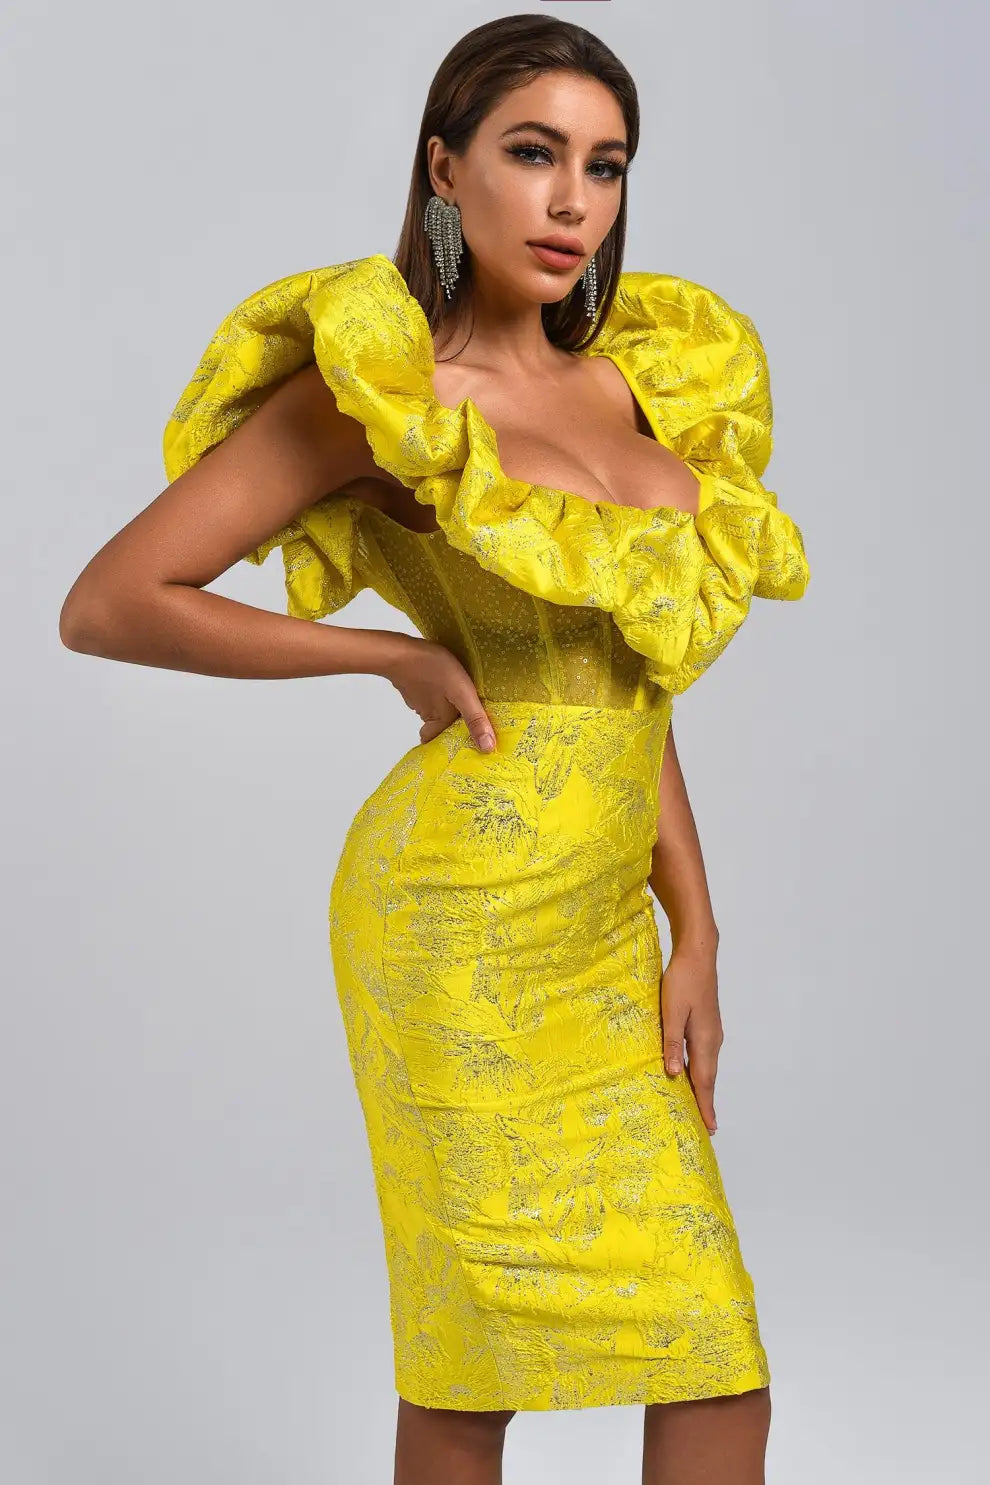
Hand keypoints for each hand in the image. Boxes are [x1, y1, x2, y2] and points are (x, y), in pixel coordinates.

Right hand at [380, 634, 496, 752]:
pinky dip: (437, 692)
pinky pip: (428, 695)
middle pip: (440, 726)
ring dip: (446, 705)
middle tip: (470, 716)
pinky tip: (445, 681)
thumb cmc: (433, 670)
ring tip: (462, 695)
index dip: (450, 743)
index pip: (441, 742)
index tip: (465, 740)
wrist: (401, 652)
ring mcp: (418, 699)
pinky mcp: (414, 685)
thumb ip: (475, 719)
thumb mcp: (462, 694)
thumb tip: (487, 748)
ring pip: (434, 709)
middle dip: (453, 723)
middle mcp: (427, 714)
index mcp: (440, 720)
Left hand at [660, 944, 722, 1134]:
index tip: (709, 1127)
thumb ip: (672, 1043)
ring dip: (703, 1087)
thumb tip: (672, 1074)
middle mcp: (712, 1040)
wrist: (698, 955)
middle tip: (707, 1125)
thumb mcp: (672, 1012)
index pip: (704, 1081)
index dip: (705, 1105)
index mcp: (705, 1041)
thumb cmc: (683, 981)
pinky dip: (700, 1070)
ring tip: (700, 1105)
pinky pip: (704, 1055)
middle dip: (706, 1101)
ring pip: (706, 1066)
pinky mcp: (707, 1024)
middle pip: (708, 1077)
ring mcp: (711, 1032)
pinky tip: (690, 1072)